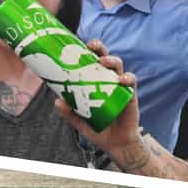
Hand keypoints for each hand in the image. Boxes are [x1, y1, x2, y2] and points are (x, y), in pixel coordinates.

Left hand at [54, 41, 187, 181]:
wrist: (115, 143)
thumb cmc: (97, 128)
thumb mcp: (79, 121)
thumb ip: (69, 112)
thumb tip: (57, 102)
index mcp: (94, 82)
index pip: (90, 63)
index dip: (85, 52)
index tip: (77, 45)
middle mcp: (107, 80)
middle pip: (104, 58)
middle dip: (99, 48)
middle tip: (92, 46)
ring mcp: (119, 86)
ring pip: (118, 66)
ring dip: (112, 60)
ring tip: (104, 62)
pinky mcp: (130, 94)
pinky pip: (131, 81)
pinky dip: (128, 78)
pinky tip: (122, 80)